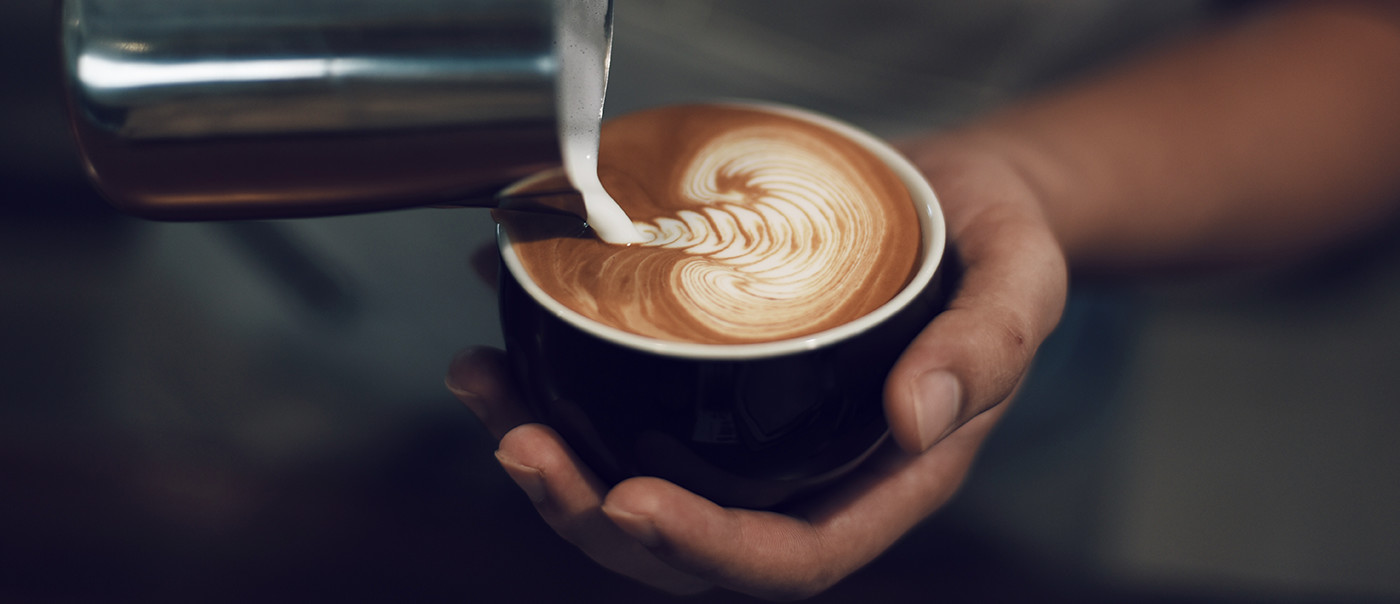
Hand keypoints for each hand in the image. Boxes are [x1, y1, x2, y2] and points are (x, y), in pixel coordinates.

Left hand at [446, 143, 1066, 599]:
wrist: (966, 198)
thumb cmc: (998, 248)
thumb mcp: (1021, 282)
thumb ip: (983, 349)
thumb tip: (914, 418)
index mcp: (881, 480)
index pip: (787, 556)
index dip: (703, 548)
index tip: (629, 501)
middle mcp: (805, 473)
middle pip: (684, 544)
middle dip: (589, 513)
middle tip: (517, 441)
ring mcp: (752, 433)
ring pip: (636, 482)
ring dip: (550, 454)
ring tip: (483, 386)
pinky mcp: (715, 382)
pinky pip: (629, 408)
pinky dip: (557, 383)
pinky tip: (508, 330)